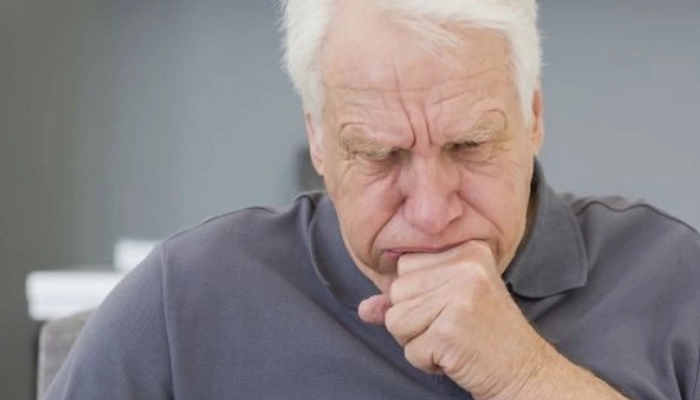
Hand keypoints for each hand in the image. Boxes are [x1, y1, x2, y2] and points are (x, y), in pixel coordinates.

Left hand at [358, 241, 551, 399]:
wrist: (525, 371)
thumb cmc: (485, 336)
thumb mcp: (448, 305)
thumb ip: (406, 300)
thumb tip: (364, 308)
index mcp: (467, 250)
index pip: (405, 267)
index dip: (417, 296)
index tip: (450, 308)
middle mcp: (465, 266)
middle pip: (397, 292)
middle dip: (414, 320)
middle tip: (452, 328)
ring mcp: (459, 296)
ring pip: (396, 320)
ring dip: (418, 341)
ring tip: (452, 340)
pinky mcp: (450, 329)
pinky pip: (409, 349)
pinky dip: (427, 361)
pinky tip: (455, 355)